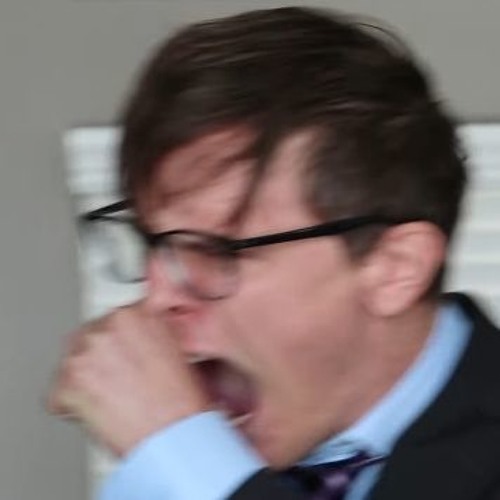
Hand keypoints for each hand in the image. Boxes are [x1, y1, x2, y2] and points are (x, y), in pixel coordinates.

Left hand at [47, 302, 209, 455]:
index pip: (116, 319)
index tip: (125, 355)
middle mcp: (109, 325)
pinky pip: (57, 396)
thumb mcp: (176, 349)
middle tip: (117, 382)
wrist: (174, 435)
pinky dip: (72, 408)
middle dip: (100, 359)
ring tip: (111, 400)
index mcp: (137, 313)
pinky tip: (99, 414)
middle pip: (90, 337)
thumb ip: (151, 333)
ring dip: (85, 382)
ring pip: (72, 364)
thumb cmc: (181, 401)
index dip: (121, 342)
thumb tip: (137, 340)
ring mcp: (85, 352)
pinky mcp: (66, 383)